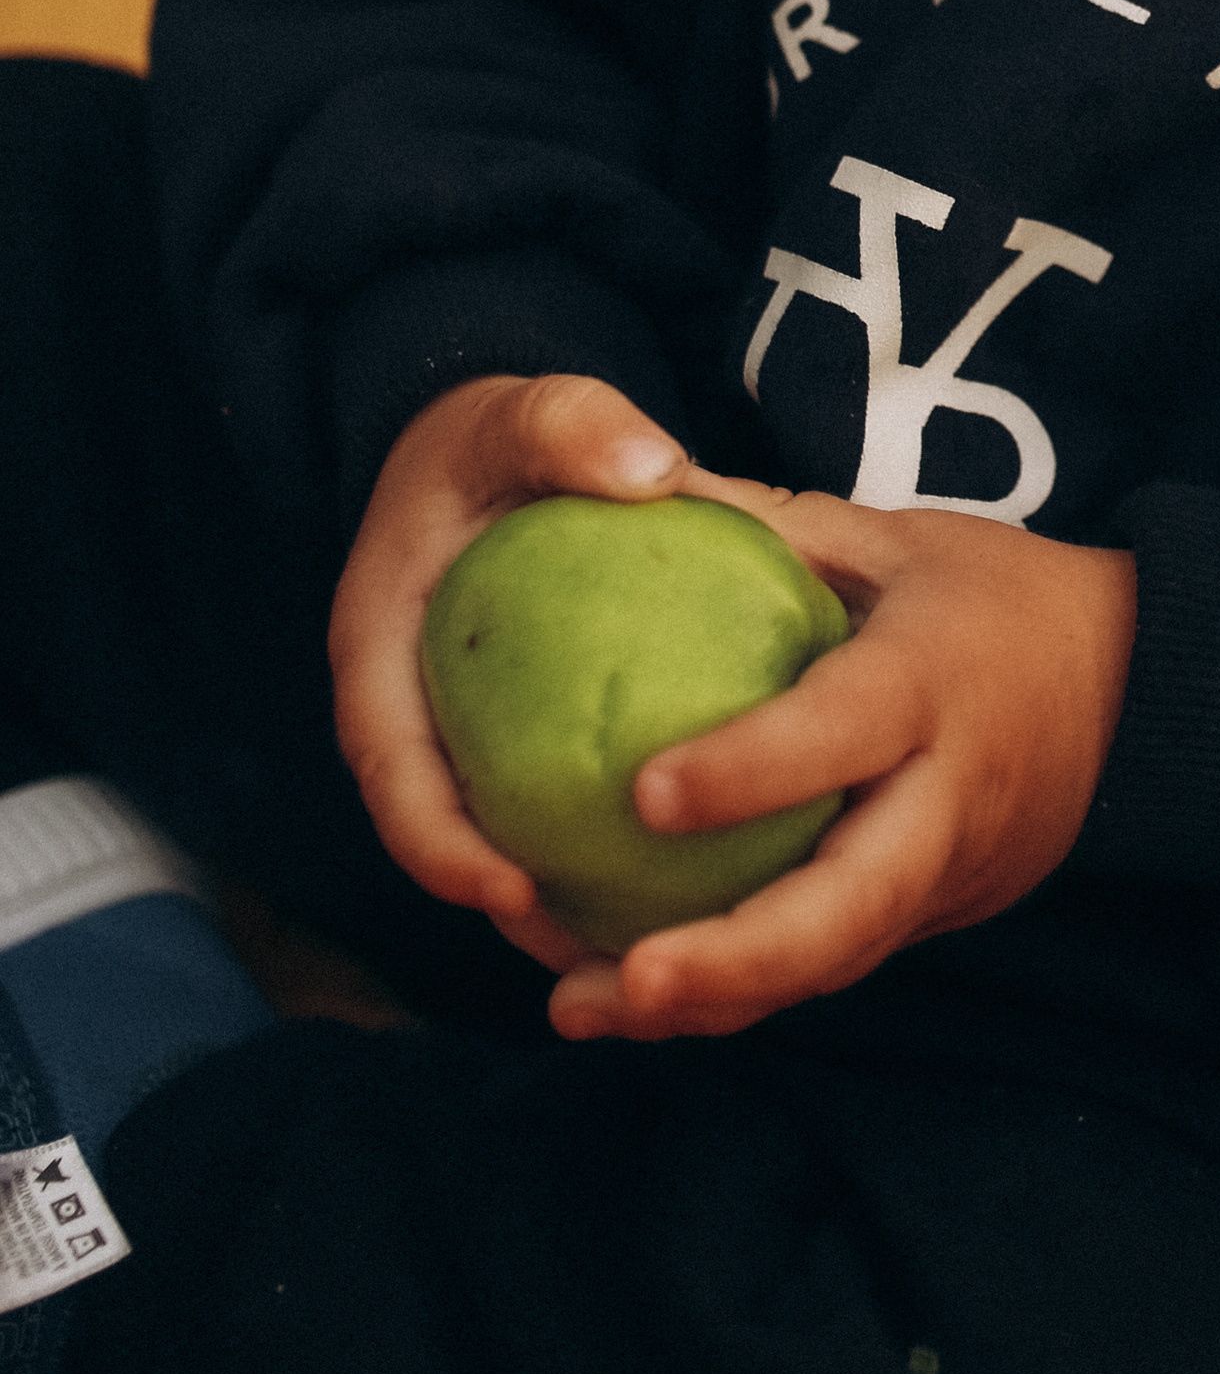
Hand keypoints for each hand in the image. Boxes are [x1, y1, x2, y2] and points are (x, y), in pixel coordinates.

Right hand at [331, 373, 690, 974]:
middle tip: (596, 961)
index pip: (394, 775)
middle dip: (506, 912)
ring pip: (494, 842)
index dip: (439, 845)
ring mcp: (454, 740)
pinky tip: (685, 887)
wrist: (478, 447)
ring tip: (644, 957)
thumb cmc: (495, 434)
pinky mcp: (506, 748)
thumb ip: (575, 427)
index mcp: (380, 656)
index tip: (509, 889)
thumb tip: (657, 471)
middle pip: (442, 840)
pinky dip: (597, 855)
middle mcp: (406, 716)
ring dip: (555, 907)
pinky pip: (544, 813)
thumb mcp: (524, 412)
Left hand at [539, 479, 1137, 1043]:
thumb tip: (633, 480)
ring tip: (582, 1012)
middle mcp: (947, 798)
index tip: (645, 793)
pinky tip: (628, 1007)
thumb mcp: (896, 538)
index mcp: (933, 682)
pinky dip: (736, 996)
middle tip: (626, 978)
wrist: (1135, 691)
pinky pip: (832, 966)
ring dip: (714, 1001)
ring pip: (834, 961)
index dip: (753, 770)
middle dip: (737, 956)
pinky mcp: (933, 920)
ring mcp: (946, 875)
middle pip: (852, 904)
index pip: (845, 732)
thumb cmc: (995, 598)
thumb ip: (770, 523)